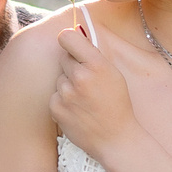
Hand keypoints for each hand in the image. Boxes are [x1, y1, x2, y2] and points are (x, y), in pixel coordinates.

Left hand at [48, 27, 137, 158]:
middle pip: (64, 58)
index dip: (69, 41)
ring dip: (68, 85)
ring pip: (59, 78)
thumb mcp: (114, 74)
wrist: (115, 138)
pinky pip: (54, 95)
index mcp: (97, 64)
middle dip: (73, 66)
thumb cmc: (117, 105)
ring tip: (84, 100)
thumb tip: (74, 32)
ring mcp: (66, 93)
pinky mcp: (56, 108)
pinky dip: (63, 101)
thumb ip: (93, 55)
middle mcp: (80, 77)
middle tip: (87, 82)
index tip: (73, 47)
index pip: (67, 37)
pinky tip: (78, 110)